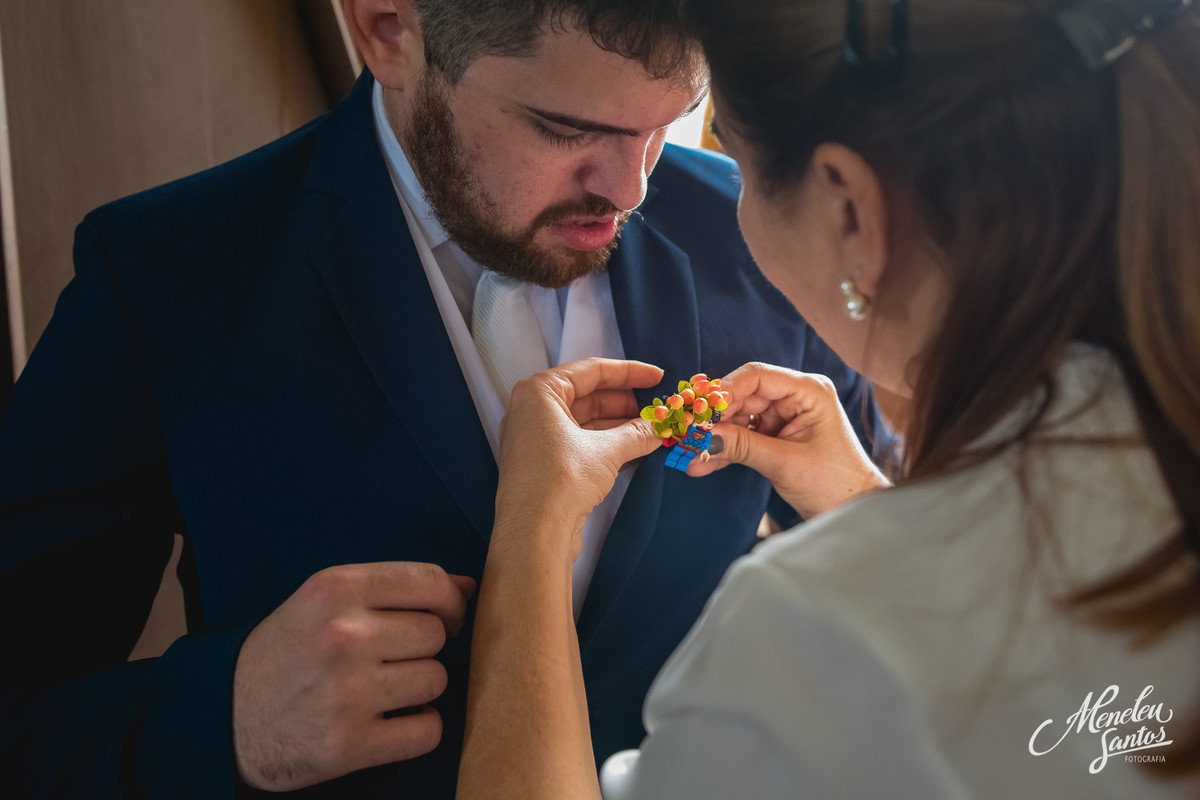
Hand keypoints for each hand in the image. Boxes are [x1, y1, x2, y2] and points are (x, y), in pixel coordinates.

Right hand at [232, 562, 475, 790]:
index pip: (429, 581)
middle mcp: (342, 636)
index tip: (445, 616)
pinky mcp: (349, 744)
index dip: (450, 601)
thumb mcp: (325, 601)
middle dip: (423, 647)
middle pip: (435, 633)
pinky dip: (418, 729)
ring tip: (385, 691)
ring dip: (420, 688)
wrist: (222, 716)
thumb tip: (469, 586)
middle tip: (392, 659)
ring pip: (436, 679)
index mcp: (334, 590)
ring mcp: (346, 692)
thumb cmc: (287, 651)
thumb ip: (394, 588)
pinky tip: (389, 722)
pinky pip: (428, 730)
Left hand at [494, 358, 664, 559]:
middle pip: (587, 395)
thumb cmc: (561, 480)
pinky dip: (606, 443)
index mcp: (539, 393)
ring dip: (618, 425)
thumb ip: (636, 433)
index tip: (657, 377)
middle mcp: (532, 411)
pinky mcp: (544, 465)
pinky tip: (634, 447)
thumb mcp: (607, 450)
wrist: (534, 535)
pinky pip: (580, 443)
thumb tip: (658, 428)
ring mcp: (536, 439)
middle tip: (658, 409)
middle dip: (625, 402)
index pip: (590, 370)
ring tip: (652, 429)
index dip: (629, 372)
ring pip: (585, 421)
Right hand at [686, 362, 889, 518]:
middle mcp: (795, 398)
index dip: (724, 390)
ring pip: (738, 419)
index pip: (757, 376)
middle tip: (687, 433)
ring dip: (714, 438)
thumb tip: (703, 436)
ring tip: (689, 453)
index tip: (699, 409)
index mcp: (808, 391)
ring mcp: (784, 418)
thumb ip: (742, 446)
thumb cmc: (834, 483)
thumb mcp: (784, 463)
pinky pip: (742, 438)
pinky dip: (724, 451)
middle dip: (714, 418)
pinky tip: (701, 465)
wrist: (852, 512)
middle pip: (742, 396)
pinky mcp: (775, 438)